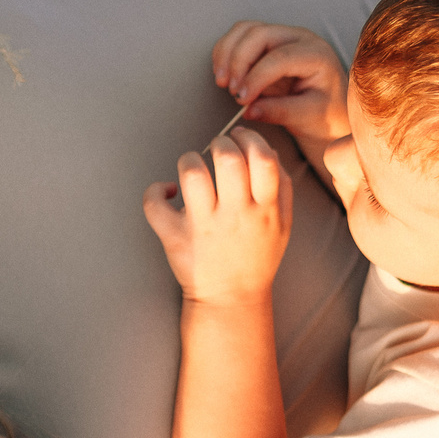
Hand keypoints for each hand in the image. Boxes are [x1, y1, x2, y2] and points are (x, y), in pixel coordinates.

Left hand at [143, 124, 292, 305]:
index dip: (250, 138)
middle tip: (216, 149)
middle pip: (228, 160)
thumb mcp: (283, 225)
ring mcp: (203, 227)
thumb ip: (282, 187)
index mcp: (265, 210)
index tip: (239, 137)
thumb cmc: (256, 257)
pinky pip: (155, 205)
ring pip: (192, 175)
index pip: (263, 159)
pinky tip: (166, 193)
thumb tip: (266, 148)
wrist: (231, 300)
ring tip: (192, 167)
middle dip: (220, 143)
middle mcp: (236, 216)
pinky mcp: (175, 238)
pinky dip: (155, 191)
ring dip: (189, 160)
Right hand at [211, 21, 350, 179]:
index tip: (242, 99)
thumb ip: (280, 112)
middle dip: (238, 61)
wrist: (328, 108)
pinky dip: (225, 51)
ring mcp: (281, 35)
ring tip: (222, 81)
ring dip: (227, 53)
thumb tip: (249, 110)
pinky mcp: (266, 41)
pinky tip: (223, 74)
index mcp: (316, 54)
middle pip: (259, 34)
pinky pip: (239, 36)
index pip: (280, 57)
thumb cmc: (324, 112)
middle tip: (231, 89)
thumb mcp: (308, 117)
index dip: (256, 77)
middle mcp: (299, 38)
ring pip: (245, 30)